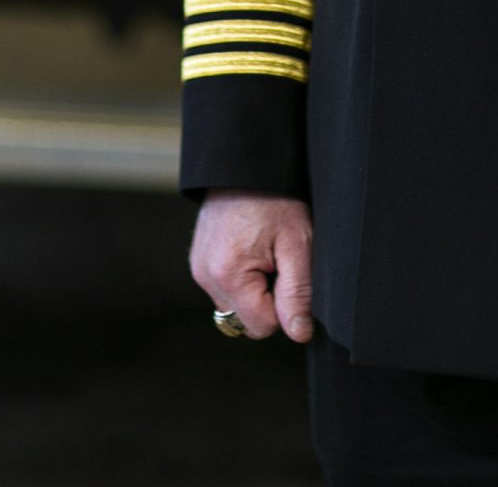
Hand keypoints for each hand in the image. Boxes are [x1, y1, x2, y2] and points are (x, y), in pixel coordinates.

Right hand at [189, 190, 313, 342]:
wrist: (246, 163)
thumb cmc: (275, 198)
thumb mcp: (297, 242)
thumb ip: (298, 293)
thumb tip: (299, 334)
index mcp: (228, 275)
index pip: (263, 326)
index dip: (284, 305)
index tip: (287, 271)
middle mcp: (205, 276)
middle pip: (246, 320)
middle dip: (267, 298)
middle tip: (277, 259)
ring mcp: (198, 269)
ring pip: (235, 307)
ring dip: (253, 290)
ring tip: (264, 251)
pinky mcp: (198, 262)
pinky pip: (225, 289)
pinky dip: (241, 279)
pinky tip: (251, 249)